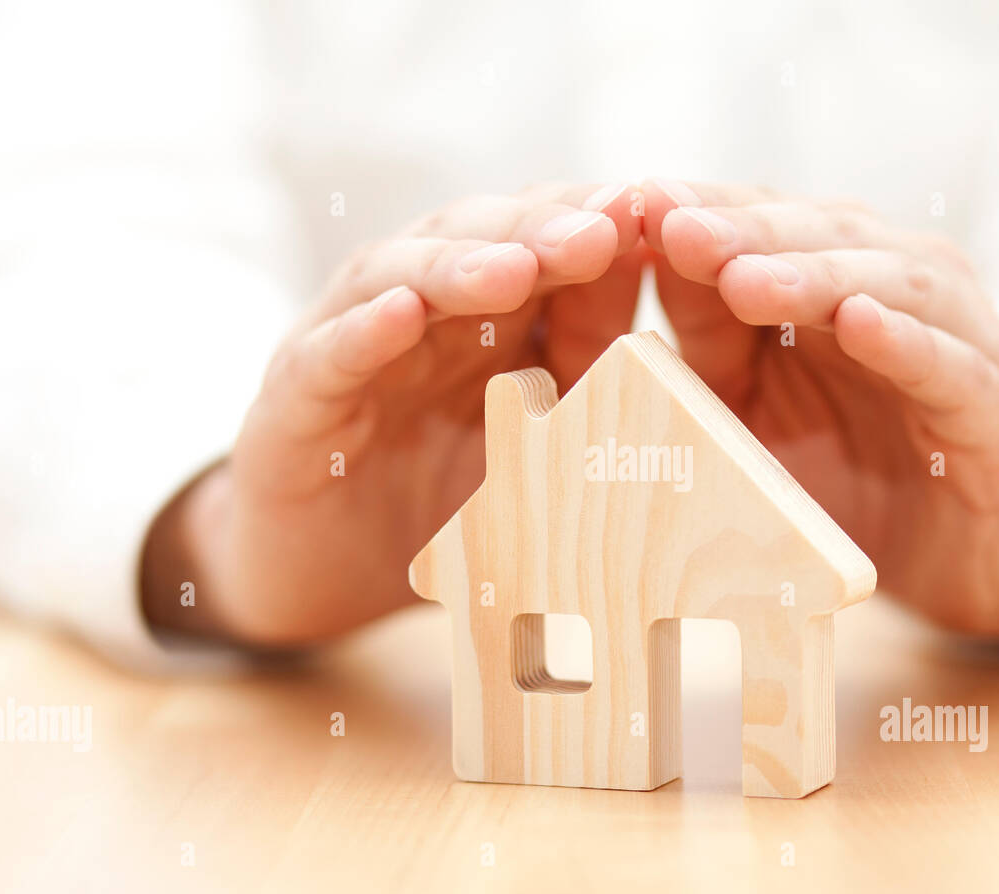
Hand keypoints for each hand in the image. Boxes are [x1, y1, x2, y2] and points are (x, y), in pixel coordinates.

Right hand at [141, 183, 642, 644]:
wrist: (322, 566)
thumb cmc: (441, 507)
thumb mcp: (535, 460)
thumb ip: (595, 410)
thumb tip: (700, 394)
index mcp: (497, 323)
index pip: (552, 250)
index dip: (604, 232)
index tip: (668, 222)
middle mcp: (429, 316)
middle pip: (485, 242)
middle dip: (545, 229)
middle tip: (604, 226)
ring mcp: (358, 347)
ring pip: (402, 276)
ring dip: (460, 265)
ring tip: (514, 265)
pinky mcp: (298, 397)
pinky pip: (330, 354)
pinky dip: (361, 332)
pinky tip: (398, 314)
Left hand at [641, 179, 998, 635]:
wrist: (972, 555)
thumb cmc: (852, 479)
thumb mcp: (755, 421)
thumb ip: (706, 357)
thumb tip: (622, 298)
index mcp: (826, 285)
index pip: (759, 227)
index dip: (699, 214)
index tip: (629, 204)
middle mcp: (893, 290)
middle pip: (818, 238)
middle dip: (743, 231)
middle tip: (674, 225)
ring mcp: (953, 339)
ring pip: (887, 283)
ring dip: (814, 276)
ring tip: (745, 277)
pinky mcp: (992, 405)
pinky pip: (950, 364)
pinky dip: (907, 342)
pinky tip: (861, 323)